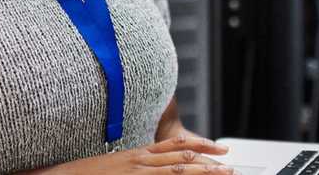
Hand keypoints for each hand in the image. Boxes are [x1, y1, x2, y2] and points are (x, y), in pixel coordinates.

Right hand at [29, 134, 235, 173]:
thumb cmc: (87, 174)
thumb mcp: (117, 166)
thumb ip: (138, 166)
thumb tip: (154, 168)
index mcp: (139, 154)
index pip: (177, 147)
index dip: (201, 149)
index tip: (219, 150)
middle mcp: (140, 160)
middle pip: (182, 158)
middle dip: (209, 163)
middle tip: (231, 168)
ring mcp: (136, 171)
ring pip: (176, 170)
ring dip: (202, 173)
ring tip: (223, 174)